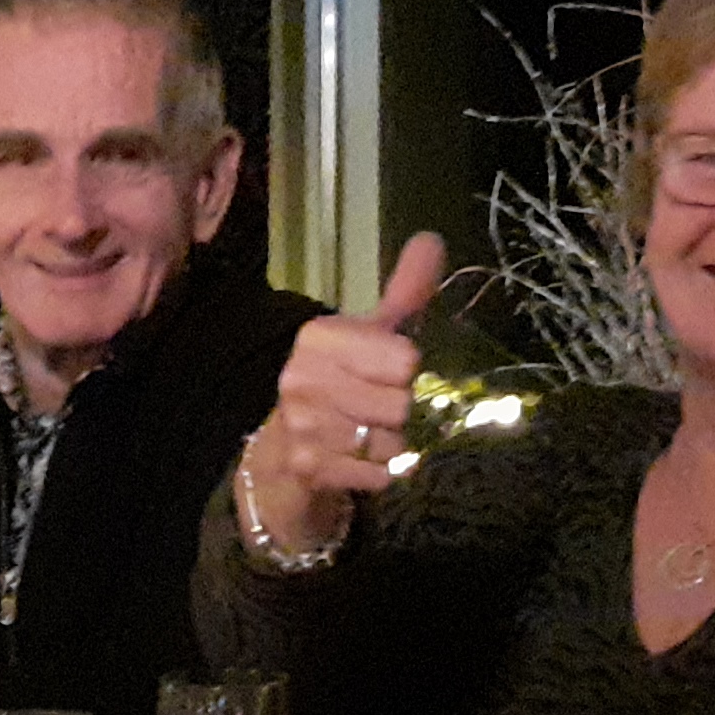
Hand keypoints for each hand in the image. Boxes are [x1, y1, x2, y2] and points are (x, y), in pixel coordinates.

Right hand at [241, 235, 446, 550]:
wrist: (283, 454)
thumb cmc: (339, 385)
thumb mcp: (369, 336)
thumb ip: (403, 292)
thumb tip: (431, 239)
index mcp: (318, 337)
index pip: (405, 360)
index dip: (404, 373)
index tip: (380, 374)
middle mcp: (302, 377)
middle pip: (401, 405)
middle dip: (397, 414)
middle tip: (371, 410)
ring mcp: (301, 425)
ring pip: (390, 443)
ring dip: (387, 446)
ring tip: (361, 436)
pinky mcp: (307, 468)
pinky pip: (377, 475)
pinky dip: (375, 474)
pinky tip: (353, 461)